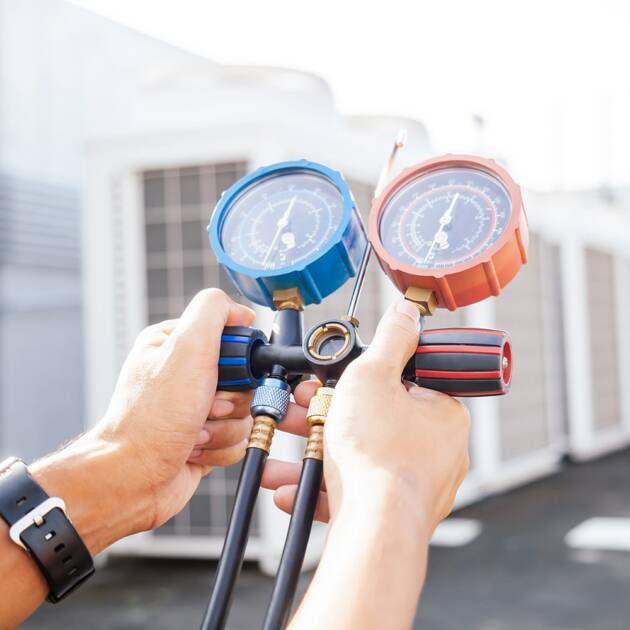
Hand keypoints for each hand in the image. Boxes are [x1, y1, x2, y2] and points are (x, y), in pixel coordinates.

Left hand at [32, 289, 255, 553]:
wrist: (133, 477)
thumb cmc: (151, 419)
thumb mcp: (186, 348)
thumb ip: (214, 313)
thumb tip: (241, 310)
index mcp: (176, 344)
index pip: (231, 337)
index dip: (237, 359)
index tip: (224, 373)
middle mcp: (185, 375)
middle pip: (244, 379)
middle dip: (231, 399)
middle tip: (206, 406)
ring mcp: (195, 408)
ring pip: (244, 411)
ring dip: (225, 427)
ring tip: (195, 432)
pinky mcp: (205, 438)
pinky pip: (238, 438)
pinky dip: (221, 447)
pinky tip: (195, 449)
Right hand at [262, 299, 469, 536]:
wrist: (373, 528)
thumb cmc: (378, 454)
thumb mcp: (373, 376)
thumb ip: (390, 340)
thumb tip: (407, 312)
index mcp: (441, 413)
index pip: (401, 380)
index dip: (360, 376)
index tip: (332, 378)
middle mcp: (435, 450)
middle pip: (373, 418)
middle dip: (325, 413)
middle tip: (299, 409)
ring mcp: (414, 484)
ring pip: (358, 455)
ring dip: (314, 450)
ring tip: (282, 451)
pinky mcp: (392, 511)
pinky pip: (354, 489)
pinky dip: (322, 486)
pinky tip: (291, 488)